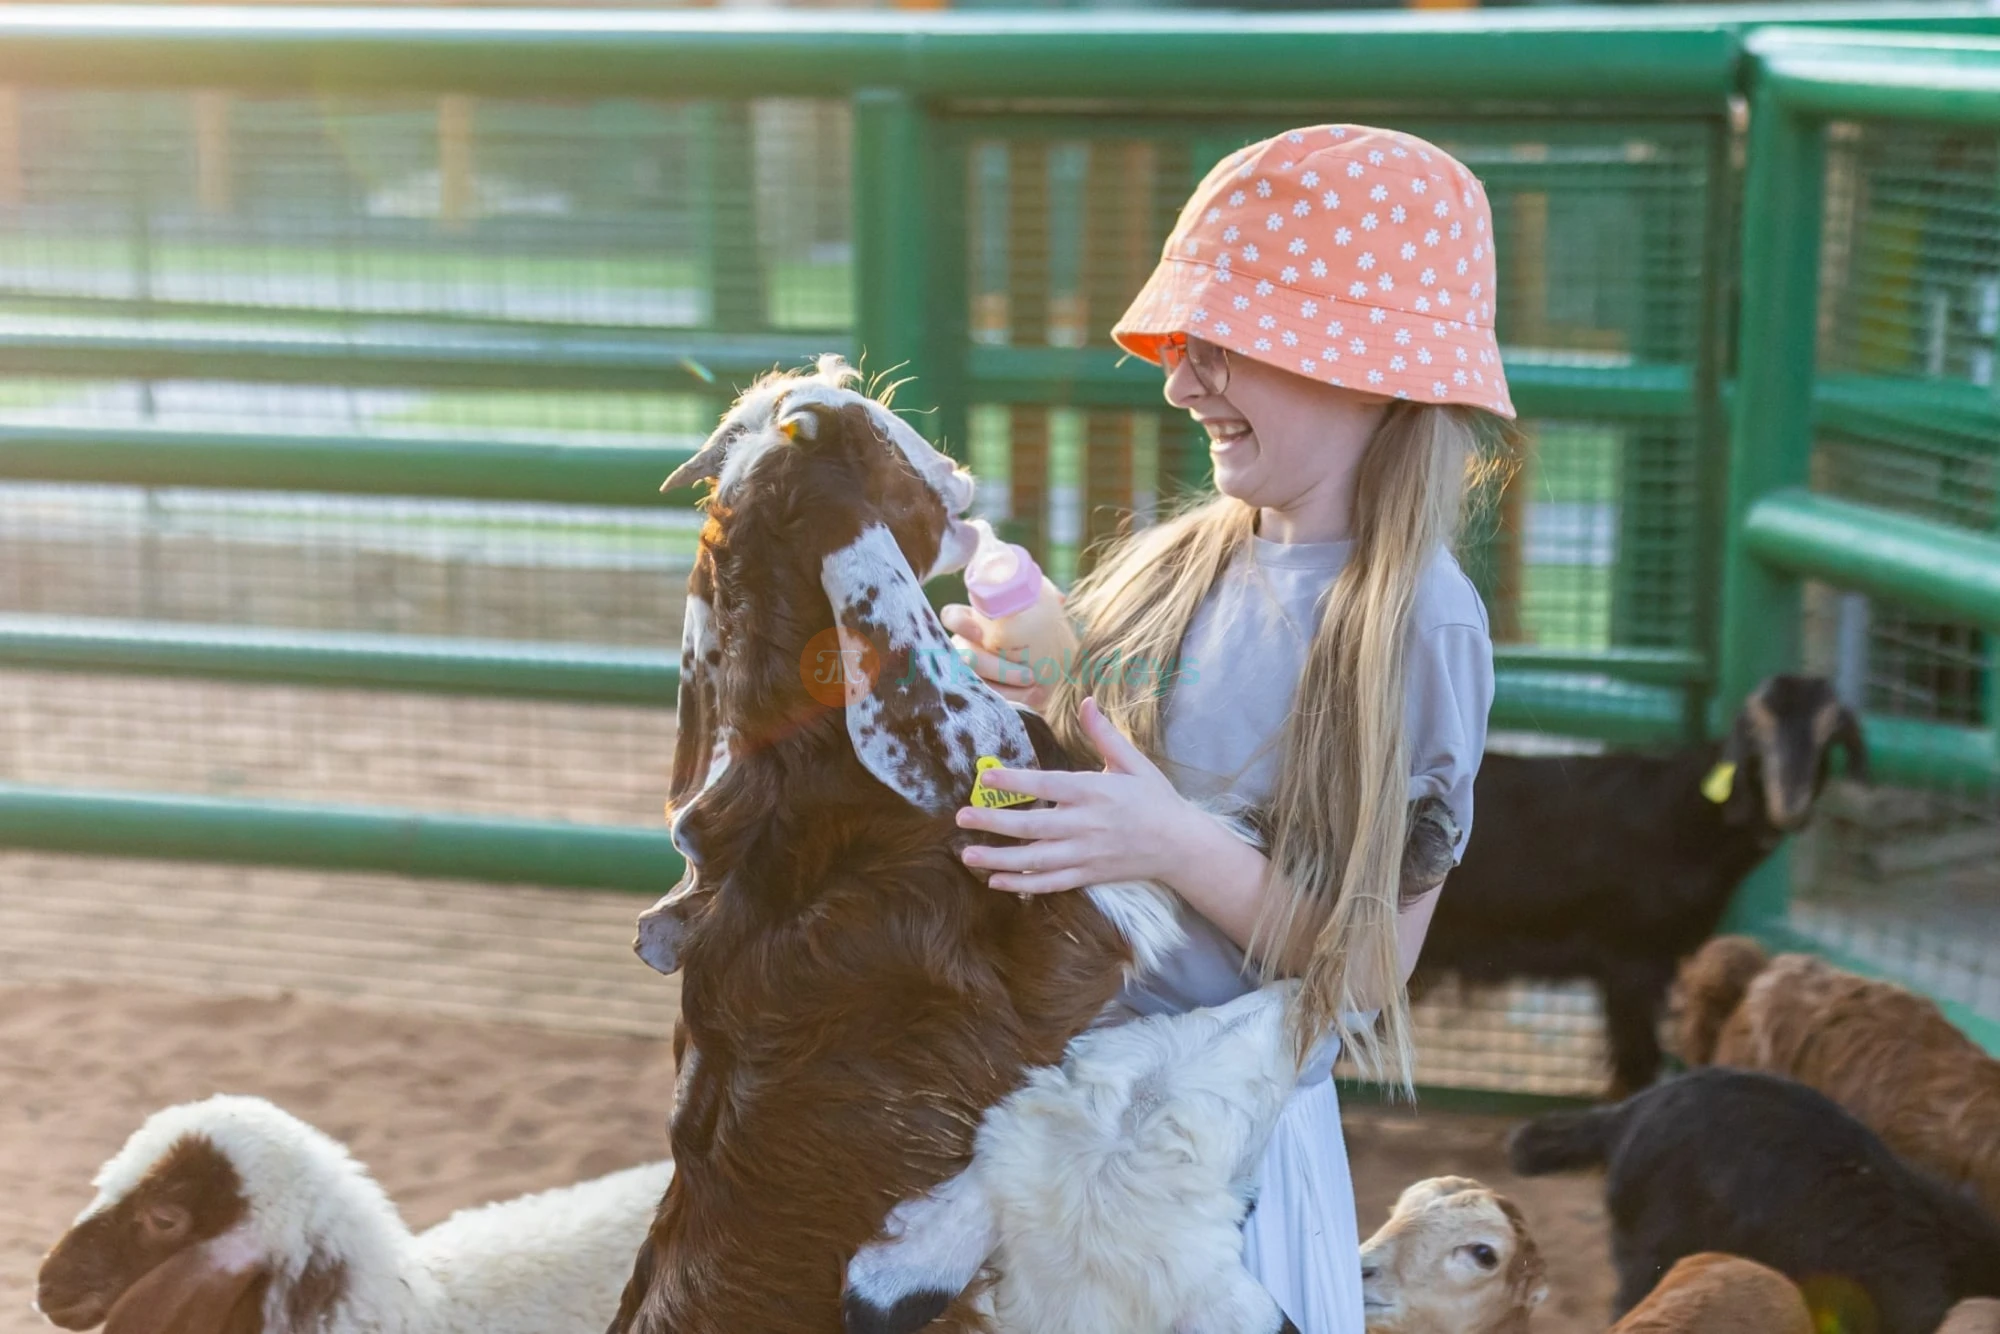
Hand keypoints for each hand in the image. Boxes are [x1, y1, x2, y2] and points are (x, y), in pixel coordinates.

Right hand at [941, 604, 1052, 708]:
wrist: (1045, 670)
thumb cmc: (1034, 637)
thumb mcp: (1036, 618)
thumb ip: (1043, 605)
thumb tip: (1060, 599)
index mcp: (973, 622)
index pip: (952, 617)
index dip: (959, 624)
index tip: (980, 633)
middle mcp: (963, 646)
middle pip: (966, 656)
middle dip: (998, 667)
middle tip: (1030, 675)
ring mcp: (966, 672)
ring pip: (975, 682)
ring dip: (1007, 689)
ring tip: (1037, 690)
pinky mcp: (977, 694)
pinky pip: (986, 700)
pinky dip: (1012, 701)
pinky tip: (1033, 700)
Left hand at [956, 696, 1191, 892]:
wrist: (1180, 845)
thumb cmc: (1155, 799)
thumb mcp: (1132, 762)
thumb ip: (1103, 734)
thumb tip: (1087, 701)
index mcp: (1094, 791)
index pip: (1047, 785)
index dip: (1014, 783)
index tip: (985, 778)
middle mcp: (1086, 824)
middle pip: (1032, 826)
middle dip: (993, 823)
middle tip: (961, 818)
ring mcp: (1086, 853)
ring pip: (1035, 860)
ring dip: (999, 859)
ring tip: (967, 854)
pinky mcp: (1089, 875)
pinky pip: (1050, 883)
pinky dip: (1022, 885)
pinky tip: (996, 882)